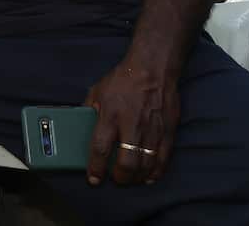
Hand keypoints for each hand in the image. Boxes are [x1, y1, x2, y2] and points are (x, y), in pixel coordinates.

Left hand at [84, 64, 178, 185]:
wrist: (152, 69)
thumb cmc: (122, 79)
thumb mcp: (97, 91)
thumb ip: (89, 110)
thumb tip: (80, 124)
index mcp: (110, 115)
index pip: (100, 148)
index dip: (96, 167)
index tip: (93, 179)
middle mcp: (131, 125)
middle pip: (126, 163)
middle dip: (120, 177)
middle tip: (115, 179)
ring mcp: (152, 130)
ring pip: (146, 164)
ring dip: (137, 177)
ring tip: (130, 179)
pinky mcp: (168, 131)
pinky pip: (163, 158)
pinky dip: (156, 172)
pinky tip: (149, 176)